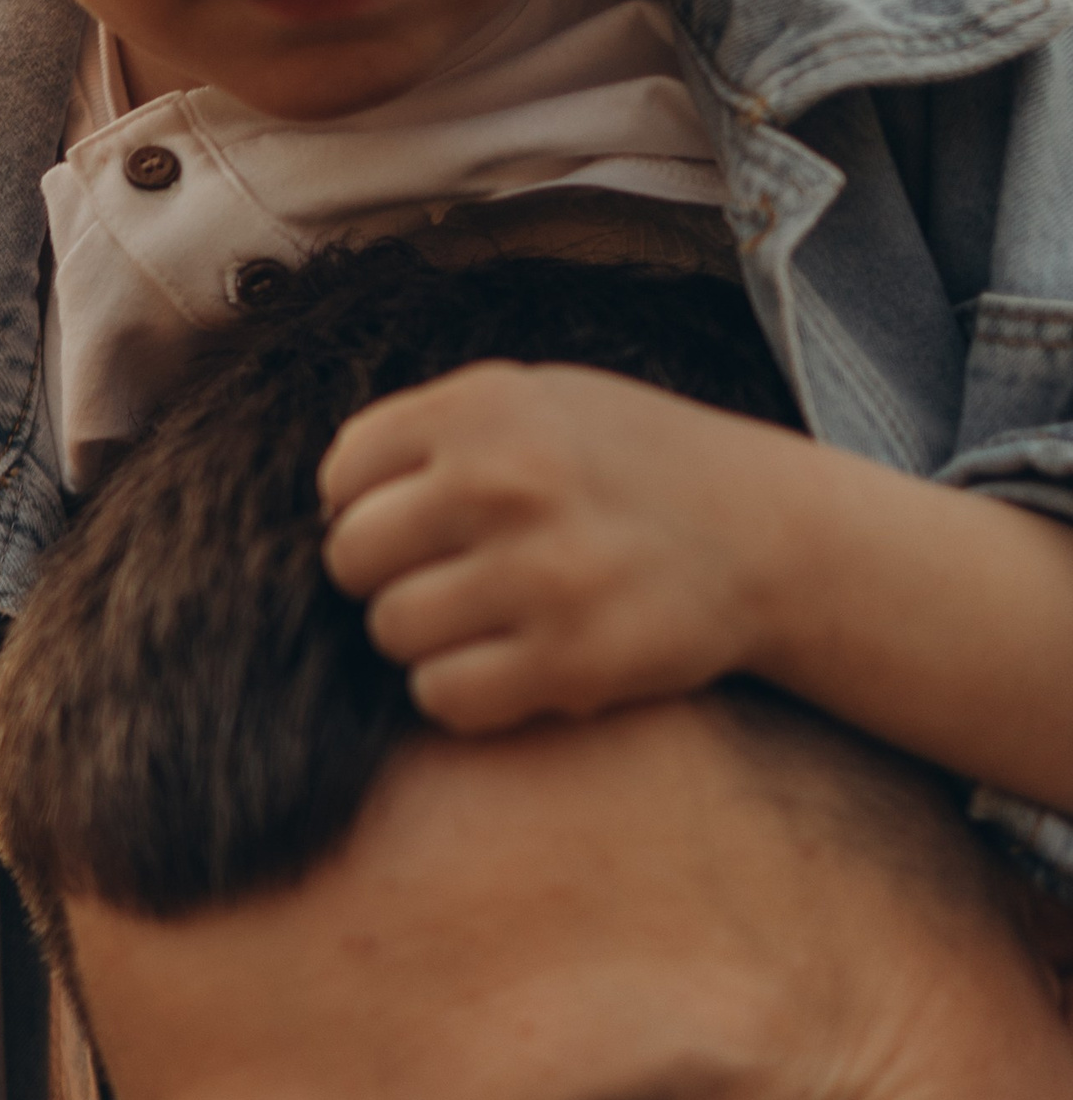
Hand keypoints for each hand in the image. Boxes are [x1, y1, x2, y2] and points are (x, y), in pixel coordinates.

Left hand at [319, 361, 799, 736]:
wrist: (769, 534)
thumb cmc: (630, 471)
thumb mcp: (543, 403)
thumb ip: (438, 436)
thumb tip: (329, 502)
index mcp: (489, 406)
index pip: (344, 473)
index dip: (366, 509)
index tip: (418, 525)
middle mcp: (507, 480)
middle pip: (351, 558)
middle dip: (387, 578)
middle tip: (452, 579)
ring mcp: (539, 572)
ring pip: (392, 632)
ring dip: (427, 639)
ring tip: (491, 619)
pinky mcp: (567, 659)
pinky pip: (442, 696)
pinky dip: (462, 692)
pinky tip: (512, 662)